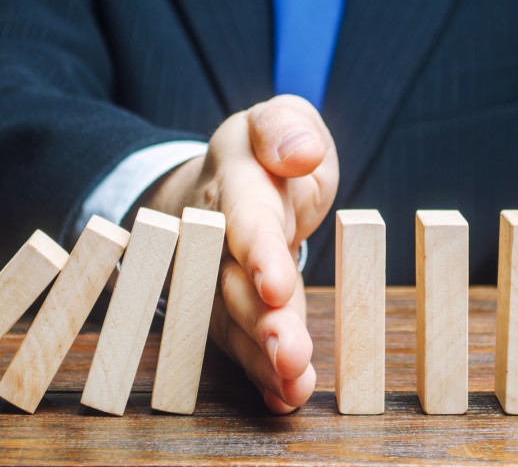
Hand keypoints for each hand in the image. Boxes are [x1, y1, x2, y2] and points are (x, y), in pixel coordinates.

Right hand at [143, 95, 338, 412]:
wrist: (224, 185)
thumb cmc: (266, 154)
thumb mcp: (280, 119)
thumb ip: (288, 126)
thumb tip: (301, 152)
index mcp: (235, 181)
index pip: (245, 218)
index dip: (259, 251)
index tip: (277, 284)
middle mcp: (216, 236)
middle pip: (233, 282)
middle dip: (261, 321)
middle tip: (291, 354)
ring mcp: (216, 279)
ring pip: (234, 322)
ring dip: (263, 357)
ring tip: (294, 386)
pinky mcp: (225, 312)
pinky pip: (239, 346)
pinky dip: (261, 376)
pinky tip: (283, 399)